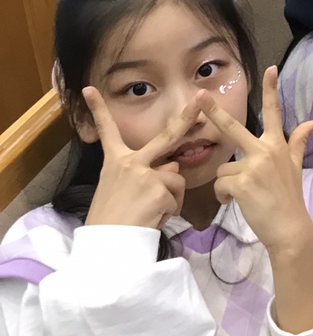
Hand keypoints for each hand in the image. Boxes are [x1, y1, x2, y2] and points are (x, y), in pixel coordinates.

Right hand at [82, 87, 190, 229]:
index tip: (90, 90)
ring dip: (170, 198)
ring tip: (149, 213)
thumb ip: (143, 175)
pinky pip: (176, 199)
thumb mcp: (119, 191)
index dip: (98, 110)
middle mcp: (130, 162)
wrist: (107, 246)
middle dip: (186, 117)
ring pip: (175, 179)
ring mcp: (146, 174)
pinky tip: (153, 219)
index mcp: (115, 162)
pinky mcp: (159, 189)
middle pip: (166, 137)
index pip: (106, 131)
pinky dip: (169, 211)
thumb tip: (170, 170)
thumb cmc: (110, 222)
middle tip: (198, 99)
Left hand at [202, 66, 312, 254]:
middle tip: (199, 96)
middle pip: (233, 128)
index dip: (271, 89)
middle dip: (214, 112)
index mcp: (277, 145)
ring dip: (227, 184)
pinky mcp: (242, 183)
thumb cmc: (290, 198)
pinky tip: (236, 202)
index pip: (273, 112)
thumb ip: (299, 141)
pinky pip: (220, 185)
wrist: (290, 228)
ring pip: (223, 169)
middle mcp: (265, 150)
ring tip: (243, 195)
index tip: (270, 68)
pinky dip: (224, 196)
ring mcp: (253, 166)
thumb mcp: (295, 167)